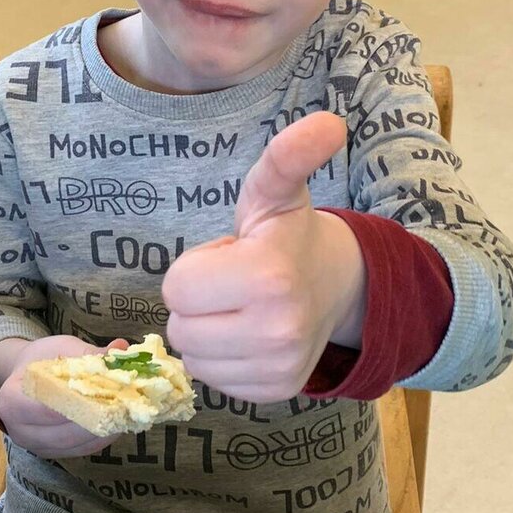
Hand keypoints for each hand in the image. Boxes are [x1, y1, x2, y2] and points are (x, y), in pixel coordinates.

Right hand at [0, 336, 128, 457]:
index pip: (45, 408)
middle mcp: (20, 431)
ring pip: (77, 445)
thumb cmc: (41, 360)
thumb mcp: (61, 348)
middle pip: (64, 432)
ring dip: (104, 430)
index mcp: (11, 401)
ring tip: (127, 412)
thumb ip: (88, 352)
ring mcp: (37, 448)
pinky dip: (102, 437)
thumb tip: (120, 347)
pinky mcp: (55, 455)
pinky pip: (82, 451)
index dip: (77, 402)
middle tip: (126, 405)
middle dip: (97, 418)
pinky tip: (118, 422)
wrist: (26, 377)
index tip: (107, 392)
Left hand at [162, 113, 363, 403]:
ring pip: (193, 359)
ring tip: (242, 307)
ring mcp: (280, 366)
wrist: (336, 283)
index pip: (176, 289)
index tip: (228, 258)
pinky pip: (215, 381)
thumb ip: (287, 156)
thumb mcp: (275, 189)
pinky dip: (224, 359)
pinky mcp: (277, 391)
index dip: (193, 270)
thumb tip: (328, 121)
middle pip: (180, 328)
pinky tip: (250, 334)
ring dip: (208, 333)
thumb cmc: (287, 233)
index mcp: (269, 275)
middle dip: (198, 302)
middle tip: (234, 283)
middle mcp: (277, 329)